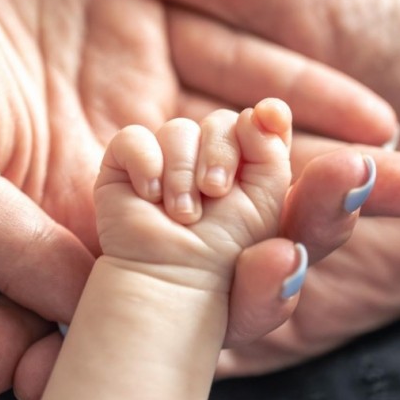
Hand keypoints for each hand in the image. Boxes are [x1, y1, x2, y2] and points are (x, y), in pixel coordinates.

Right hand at [95, 99, 291, 289]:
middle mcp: (207, 161)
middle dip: (223, 151)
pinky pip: (134, 139)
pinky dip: (145, 162)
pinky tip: (150, 196)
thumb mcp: (267, 206)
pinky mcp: (126, 167)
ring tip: (183, 214)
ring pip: (180, 129)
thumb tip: (264, 115)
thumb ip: (274, 158)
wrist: (171, 284)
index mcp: (248, 170)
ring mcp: (167, 162)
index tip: (270, 117)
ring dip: (183, 171)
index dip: (270, 118)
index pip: (262, 127)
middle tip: (216, 190)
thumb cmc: (223, 260)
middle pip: (223, 122)